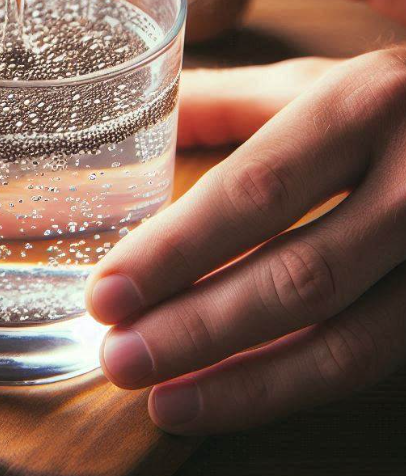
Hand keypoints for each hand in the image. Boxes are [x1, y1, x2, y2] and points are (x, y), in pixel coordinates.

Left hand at [85, 52, 405, 432]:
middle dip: (198, 327)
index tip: (106, 293)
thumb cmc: (393, 103)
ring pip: (347, 340)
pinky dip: (298, 386)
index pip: (253, 191)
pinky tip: (234, 396)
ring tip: (163, 401)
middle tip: (120, 358)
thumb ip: (224, 102)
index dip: (176, 250)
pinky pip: (373, 361)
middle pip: (298, 276)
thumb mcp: (317, 83)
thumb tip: (126, 116)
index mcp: (361, 107)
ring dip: (246, 381)